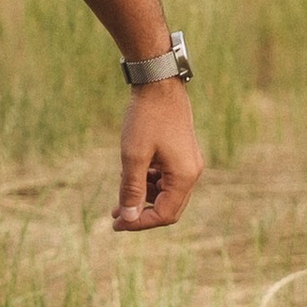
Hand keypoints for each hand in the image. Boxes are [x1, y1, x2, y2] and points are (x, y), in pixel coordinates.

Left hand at [112, 78, 201, 230]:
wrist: (158, 83)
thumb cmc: (146, 118)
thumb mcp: (133, 156)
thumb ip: (131, 189)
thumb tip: (128, 218)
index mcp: (184, 177)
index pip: (165, 214)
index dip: (140, 222)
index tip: (117, 223)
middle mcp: (191, 173)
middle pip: (168, 207)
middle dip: (141, 211)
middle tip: (115, 214)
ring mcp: (187, 163)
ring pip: (165, 192)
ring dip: (143, 194)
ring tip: (120, 188)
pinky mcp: (181, 153)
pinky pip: (165, 177)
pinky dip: (148, 179)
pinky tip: (130, 171)